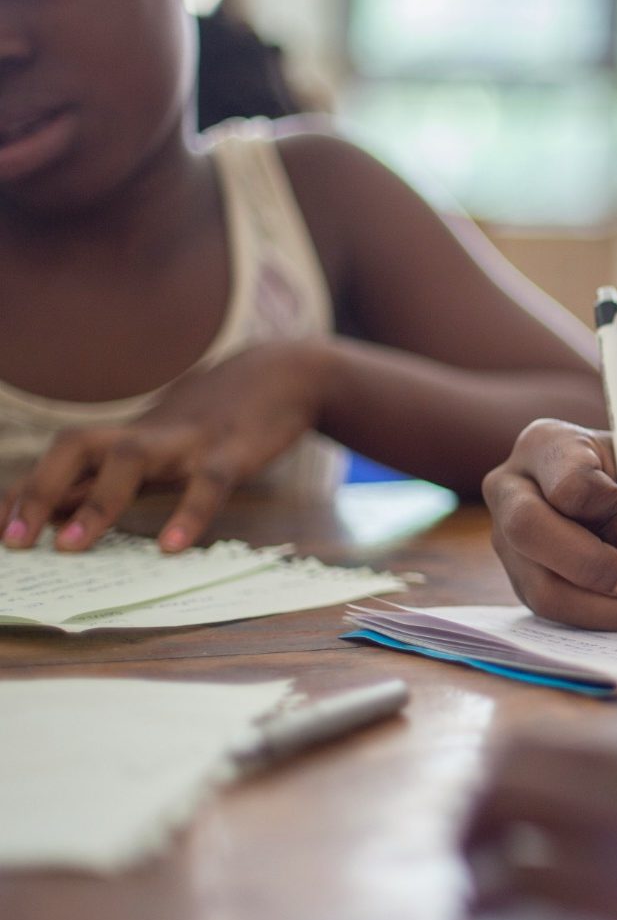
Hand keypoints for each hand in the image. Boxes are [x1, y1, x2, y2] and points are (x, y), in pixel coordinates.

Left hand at [1, 339, 330, 552]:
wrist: (286, 373)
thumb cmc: (219, 417)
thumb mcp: (161, 443)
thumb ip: (113, 476)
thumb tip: (55, 514)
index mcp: (130, 437)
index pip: (61, 463)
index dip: (24, 494)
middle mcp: (148, 435)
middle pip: (77, 446)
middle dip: (40, 489)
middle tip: (14, 541)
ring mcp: (190, 440)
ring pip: (131, 459)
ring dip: (96, 502)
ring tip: (70, 547)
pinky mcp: (235, 450)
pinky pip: (208, 482)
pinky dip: (189, 512)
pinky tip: (172, 546)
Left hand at [463, 709, 616, 919]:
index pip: (557, 733)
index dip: (518, 772)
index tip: (507, 806)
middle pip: (512, 761)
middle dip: (478, 801)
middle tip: (474, 841)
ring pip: (500, 811)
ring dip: (474, 842)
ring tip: (477, 879)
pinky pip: (530, 882)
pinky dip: (497, 894)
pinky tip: (497, 914)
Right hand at [484, 419, 616, 630]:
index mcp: (550, 443)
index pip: (570, 484)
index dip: (615, 516)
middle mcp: (513, 487)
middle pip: (528, 530)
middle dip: (593, 567)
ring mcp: (508, 537)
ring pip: (540, 584)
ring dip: (603, 604)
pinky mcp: (521, 576)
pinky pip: (552, 608)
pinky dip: (598, 616)